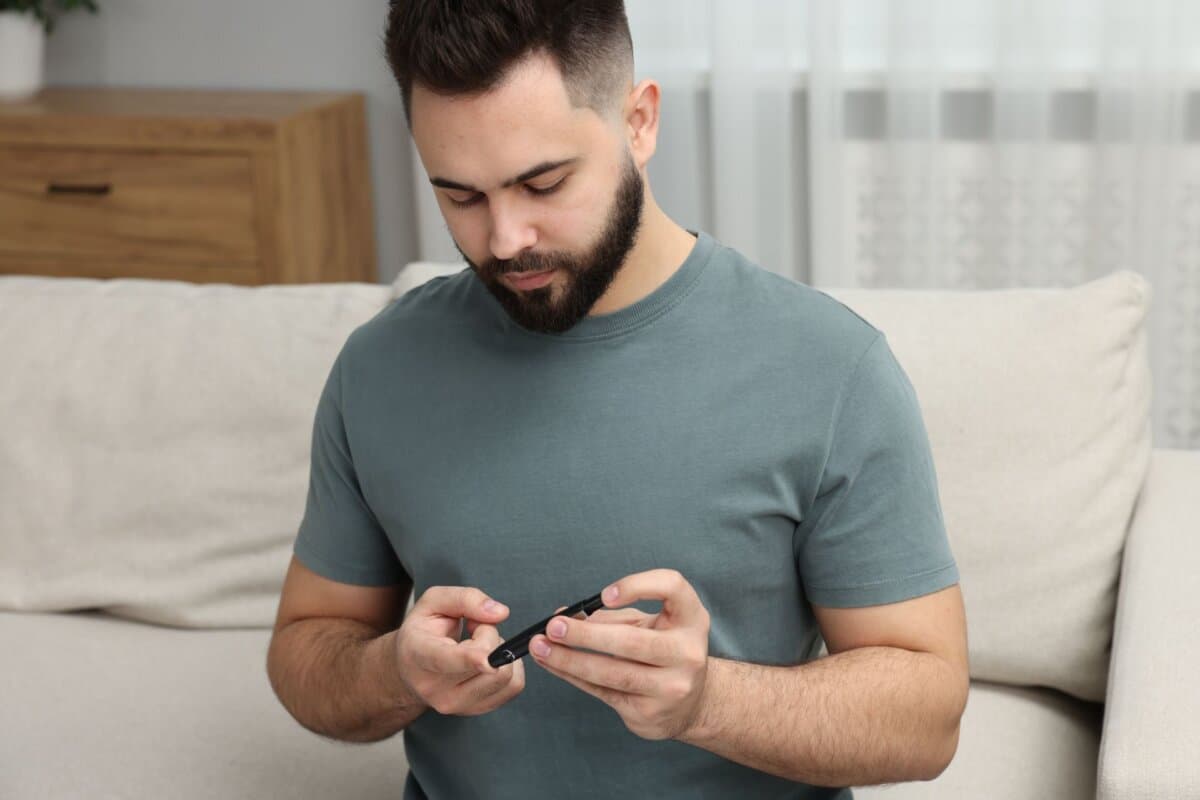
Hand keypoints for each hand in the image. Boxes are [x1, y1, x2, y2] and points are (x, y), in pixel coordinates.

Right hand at [393, 586, 525, 716]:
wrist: (410, 669)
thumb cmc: (423, 631)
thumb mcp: (433, 601)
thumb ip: (466, 599)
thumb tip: (500, 613)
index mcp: (419, 656)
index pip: (446, 660)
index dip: (469, 658)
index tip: (485, 659)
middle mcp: (436, 688)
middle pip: (488, 664)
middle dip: (490, 635)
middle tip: (474, 628)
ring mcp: (457, 705)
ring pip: (506, 677)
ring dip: (500, 652)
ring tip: (479, 645)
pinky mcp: (477, 710)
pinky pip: (514, 686)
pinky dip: (510, 667)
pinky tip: (489, 659)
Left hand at [530, 569, 710, 740]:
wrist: (691, 704)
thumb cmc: (664, 651)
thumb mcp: (650, 624)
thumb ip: (611, 615)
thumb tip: (563, 615)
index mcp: (691, 618)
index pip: (672, 587)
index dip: (637, 586)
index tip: (604, 595)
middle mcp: (688, 652)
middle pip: (632, 641)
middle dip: (586, 635)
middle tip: (553, 626)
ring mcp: (672, 687)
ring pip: (612, 673)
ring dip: (570, 659)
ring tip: (541, 647)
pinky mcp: (650, 712)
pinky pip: (603, 692)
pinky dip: (573, 676)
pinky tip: (553, 664)